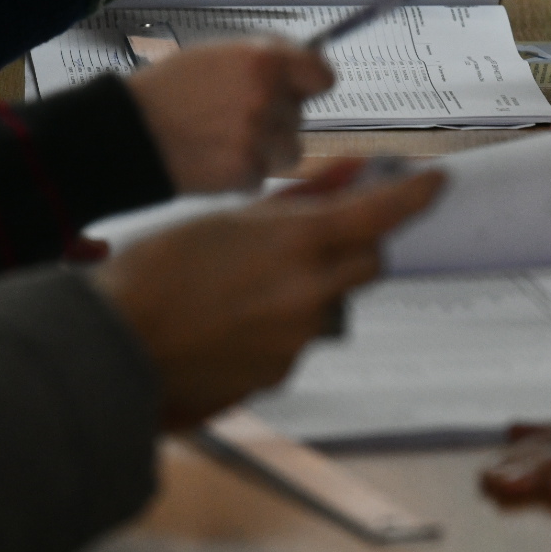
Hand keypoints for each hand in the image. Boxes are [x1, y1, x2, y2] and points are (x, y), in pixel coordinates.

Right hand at [92, 162, 444, 426]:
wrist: (116, 348)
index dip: (411, 196)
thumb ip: (292, 202)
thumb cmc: (158, 272)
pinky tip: (230, 321)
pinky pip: (296, 341)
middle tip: (313, 236)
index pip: (379, 216)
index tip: (434, 182)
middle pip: (366, 264)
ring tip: (244, 286)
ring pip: (328, 305)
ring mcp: (298, 341)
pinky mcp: (279, 375)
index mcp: (298, 244)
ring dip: (308, 291)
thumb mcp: (224, 219)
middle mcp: (311, 295)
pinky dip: (277, 326)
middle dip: (352, 247)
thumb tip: (344, 176)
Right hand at [127, 41, 334, 192]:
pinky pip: (262, 176)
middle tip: (234, 116)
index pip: (322, 76)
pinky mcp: (244, 172)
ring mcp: (257, 137)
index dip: (309, 84)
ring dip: (266, 150)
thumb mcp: (217, 54)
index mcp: (263, 60)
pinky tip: (214, 158)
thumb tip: (310, 63)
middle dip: (276, 118)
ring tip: (226, 140)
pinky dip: (243, 173)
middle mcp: (266, 97)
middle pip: (300, 117)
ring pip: (289, 151)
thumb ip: (265, 58)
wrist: (129, 132)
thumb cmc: (171, 88)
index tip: (298, 90)